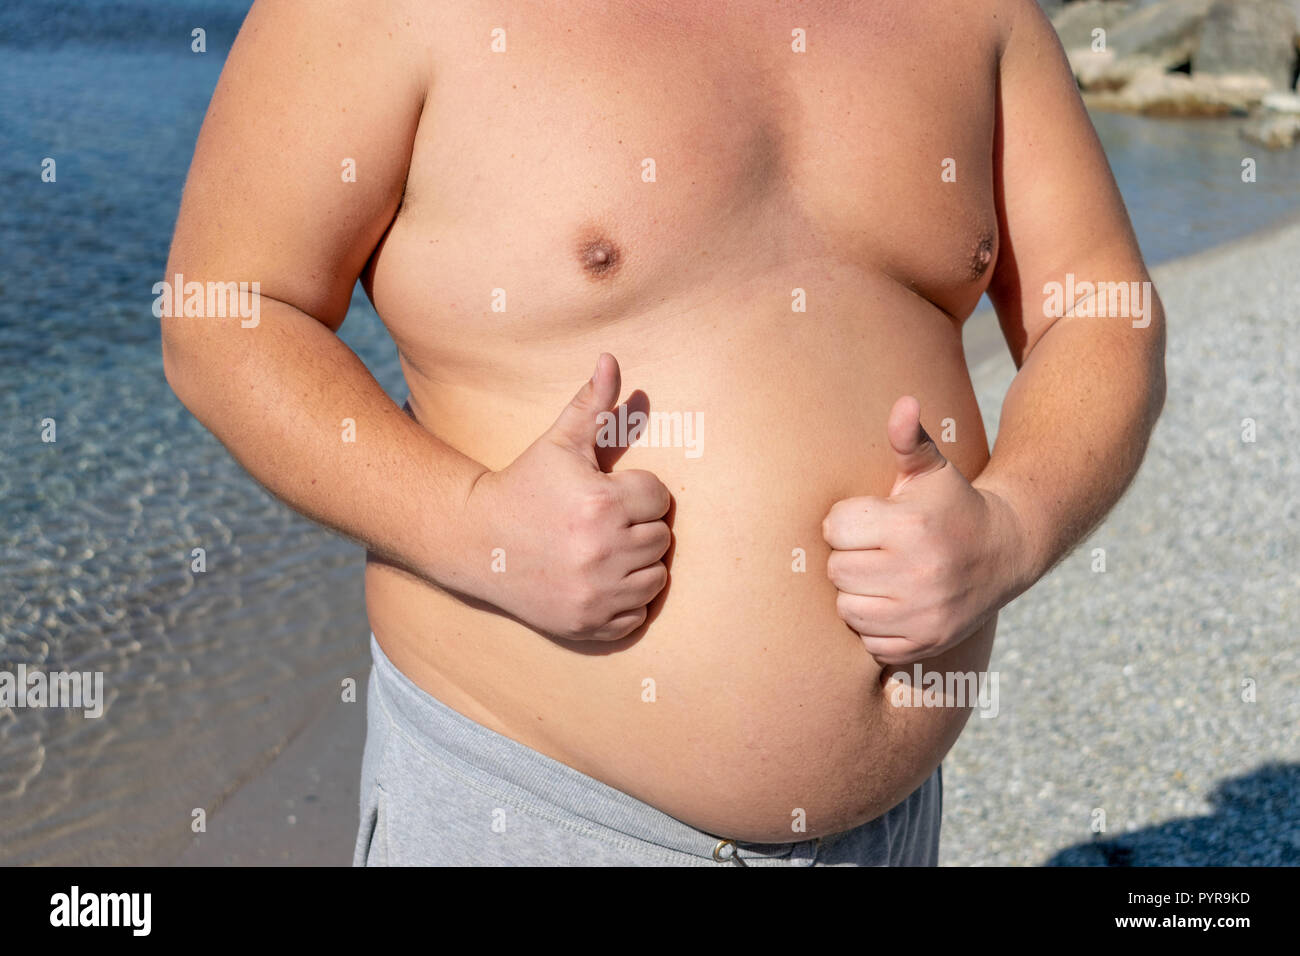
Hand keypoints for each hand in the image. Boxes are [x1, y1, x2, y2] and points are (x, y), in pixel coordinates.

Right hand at [465, 353, 670, 640]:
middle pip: (661, 539)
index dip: (637, 492)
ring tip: (604, 550)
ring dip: (638, 564)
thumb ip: (591, 404)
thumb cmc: (524, 485)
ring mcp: (596, 593)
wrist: (476, 542)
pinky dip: (625, 601)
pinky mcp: (589, 624)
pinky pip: (637, 615)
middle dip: (638, 527)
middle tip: (603, 523)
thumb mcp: (557, 443)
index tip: (608, 493)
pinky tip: (598, 580)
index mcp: (601, 504)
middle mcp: (603, 551)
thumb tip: (611, 359)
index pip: (660, 498)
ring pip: (656, 578)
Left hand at [822, 396, 1025, 664]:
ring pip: (847, 608)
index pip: (835, 529)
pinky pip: (869, 641)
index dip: (846, 522)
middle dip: (850, 557)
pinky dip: (874, 627)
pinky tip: (895, 603)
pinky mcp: (926, 643)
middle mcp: (918, 573)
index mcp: (911, 527)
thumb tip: (903, 403)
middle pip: (837, 570)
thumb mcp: (932, 470)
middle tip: (875, 550)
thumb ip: (909, 438)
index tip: (869, 520)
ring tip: (882, 576)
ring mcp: (923, 613)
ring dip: (857, 594)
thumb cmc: (953, 506)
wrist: (1006, 552)